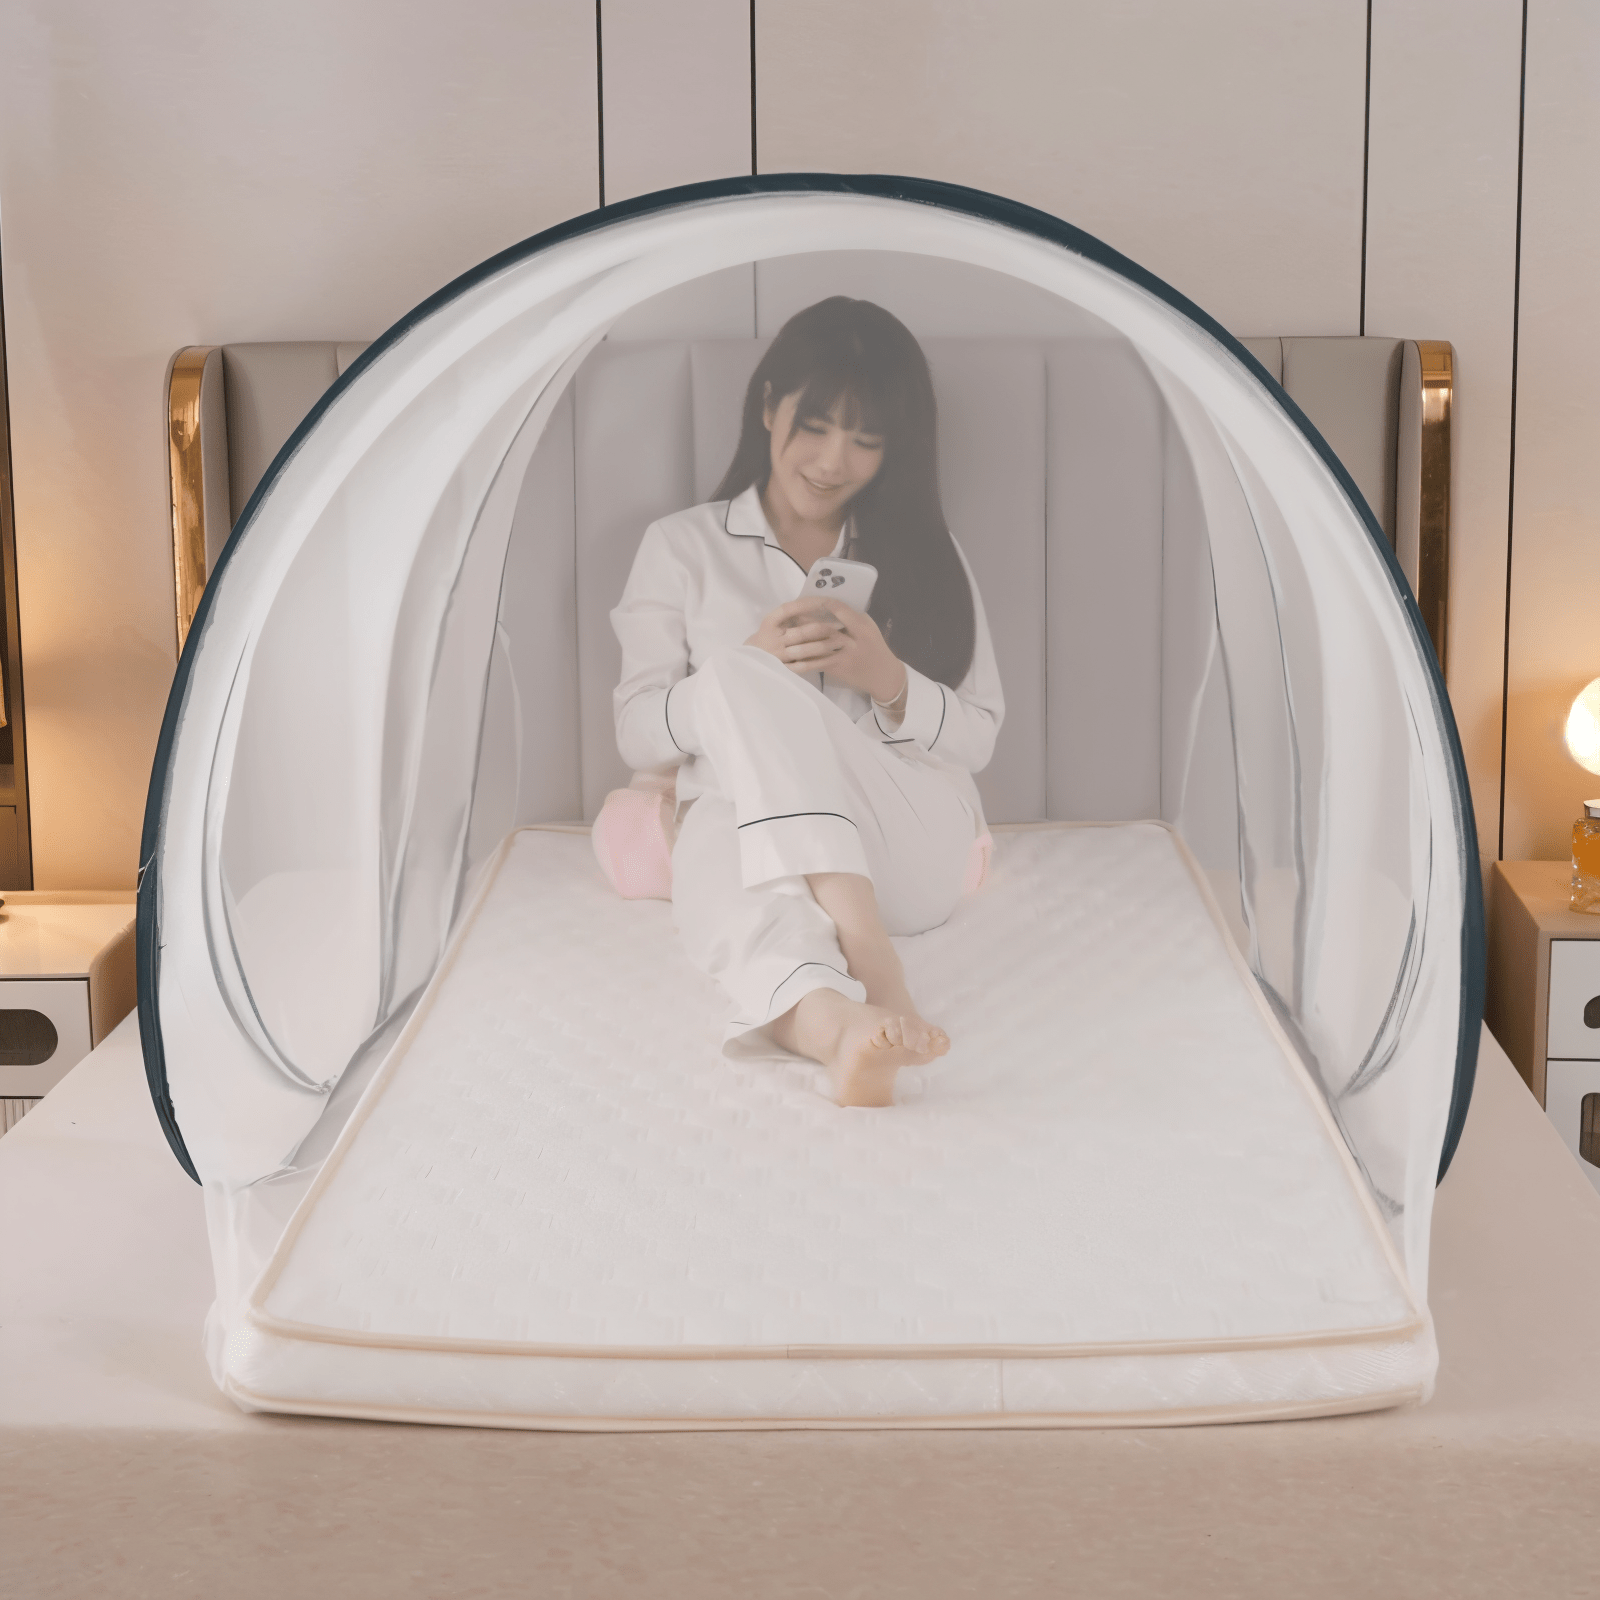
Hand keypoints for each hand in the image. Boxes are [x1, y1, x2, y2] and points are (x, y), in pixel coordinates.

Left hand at [746, 597, 906, 703]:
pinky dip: (803, 663)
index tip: (807, 600)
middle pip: (825, 629)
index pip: (840, 610)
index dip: (822, 603)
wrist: (883, 676)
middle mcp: (853, 641)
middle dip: (806, 623)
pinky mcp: (838, 669)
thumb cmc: (875, 647)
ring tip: (785, 638)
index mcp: (861, 627)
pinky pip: (817, 664)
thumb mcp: (868, 628)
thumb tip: (829, 605)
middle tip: (790, 618)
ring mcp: (844, 656)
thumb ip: (852, 618)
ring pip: (818, 648)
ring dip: (800, 644)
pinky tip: (790, 660)